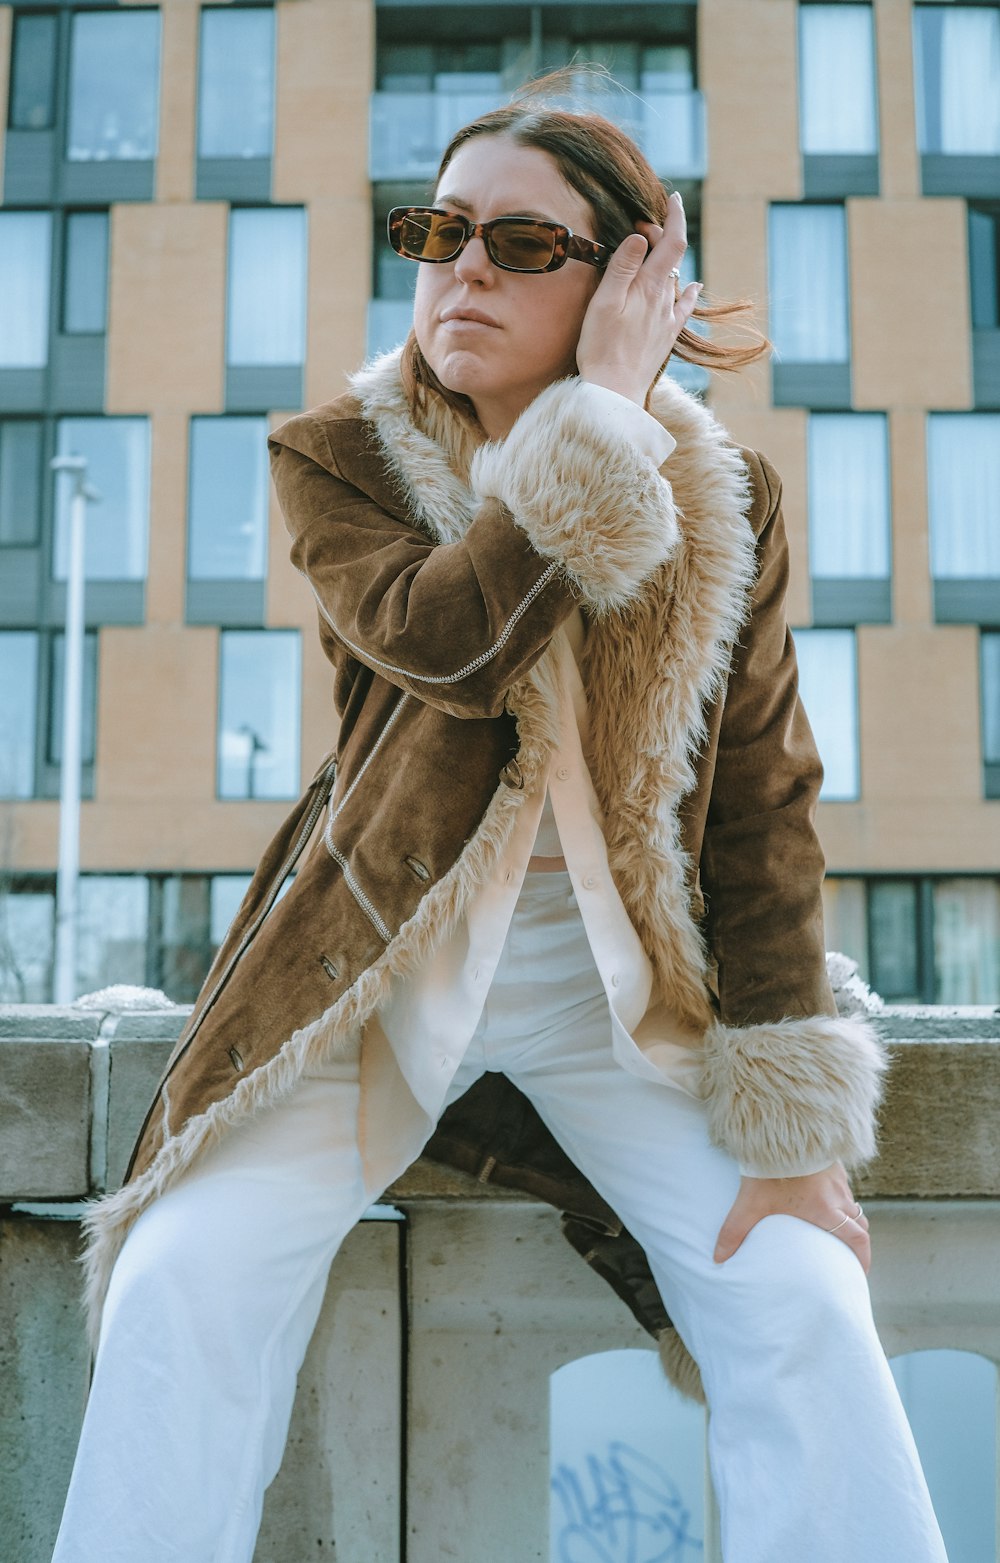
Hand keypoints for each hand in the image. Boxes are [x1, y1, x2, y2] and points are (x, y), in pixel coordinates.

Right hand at [575, 191, 701, 405]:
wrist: (614, 393)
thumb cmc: (601, 348)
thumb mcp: (604, 302)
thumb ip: (623, 267)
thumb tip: (641, 236)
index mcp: (650, 287)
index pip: (673, 242)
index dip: (674, 216)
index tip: (671, 198)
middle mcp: (665, 301)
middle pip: (673, 258)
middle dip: (663, 234)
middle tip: (641, 226)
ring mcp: (668, 320)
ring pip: (675, 279)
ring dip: (667, 260)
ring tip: (654, 248)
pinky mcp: (666, 337)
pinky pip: (683, 307)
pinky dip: (689, 291)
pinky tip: (693, 287)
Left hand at [713, 1162, 870, 1272]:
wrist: (779, 1128)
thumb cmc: (768, 1168)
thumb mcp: (751, 1203)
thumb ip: (735, 1231)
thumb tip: (718, 1258)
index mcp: (825, 1210)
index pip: (857, 1238)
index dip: (863, 1257)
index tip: (860, 1271)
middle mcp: (837, 1195)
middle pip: (860, 1222)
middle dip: (859, 1241)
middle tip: (851, 1254)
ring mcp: (837, 1177)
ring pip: (852, 1202)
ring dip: (849, 1217)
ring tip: (837, 1227)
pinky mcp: (831, 1161)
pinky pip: (842, 1184)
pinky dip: (840, 1197)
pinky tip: (825, 1196)